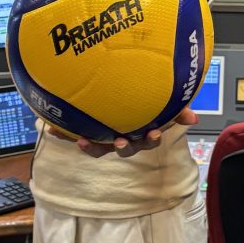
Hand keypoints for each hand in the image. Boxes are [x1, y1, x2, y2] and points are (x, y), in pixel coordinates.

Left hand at [48, 107, 198, 158]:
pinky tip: (50, 127)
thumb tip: (194, 117)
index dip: (151, 138)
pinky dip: (62, 133)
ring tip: (82, 141)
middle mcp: (123, 137)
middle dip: (122, 147)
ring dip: (92, 147)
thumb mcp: (159, 104)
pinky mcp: (84, 132)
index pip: (149, 139)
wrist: (107, 94)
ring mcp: (104, 137)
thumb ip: (176, 109)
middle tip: (119, 141)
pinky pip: (73, 134)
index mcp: (141, 131)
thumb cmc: (138, 100)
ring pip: (99, 147)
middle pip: (125, 148)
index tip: (154, 132)